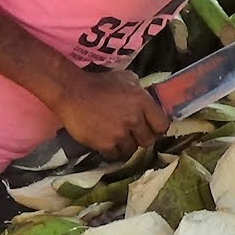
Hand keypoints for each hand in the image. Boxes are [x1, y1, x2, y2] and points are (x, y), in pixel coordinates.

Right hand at [53, 70, 169, 161]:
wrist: (72, 92)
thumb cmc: (99, 82)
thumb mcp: (126, 79)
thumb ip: (140, 91)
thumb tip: (148, 99)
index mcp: (142, 102)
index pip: (162, 125)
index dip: (157, 128)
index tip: (150, 128)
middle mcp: (134, 119)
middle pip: (148, 140)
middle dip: (141, 138)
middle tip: (132, 133)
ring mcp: (120, 133)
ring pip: (132, 150)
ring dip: (126, 145)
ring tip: (118, 138)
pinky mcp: (105, 144)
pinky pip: (115, 155)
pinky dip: (112, 151)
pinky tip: (107, 143)